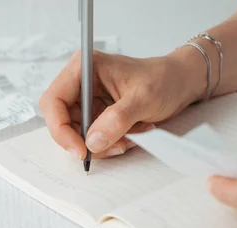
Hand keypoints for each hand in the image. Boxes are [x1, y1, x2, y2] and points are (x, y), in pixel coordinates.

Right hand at [39, 47, 205, 158]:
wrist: (182, 84)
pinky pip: (95, 139)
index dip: (60, 129)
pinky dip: (112, 144)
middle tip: (115, 146)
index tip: (80, 150)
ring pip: (80, 135)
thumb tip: (92, 141)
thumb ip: (116, 120)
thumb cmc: (164, 80)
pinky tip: (134, 134)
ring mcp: (90, 102)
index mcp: (84, 69)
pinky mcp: (99, 117)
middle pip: (63, 123)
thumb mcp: (143, 98)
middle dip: (87, 141)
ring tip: (131, 136)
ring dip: (104, 144)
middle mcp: (81, 85)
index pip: (54, 101)